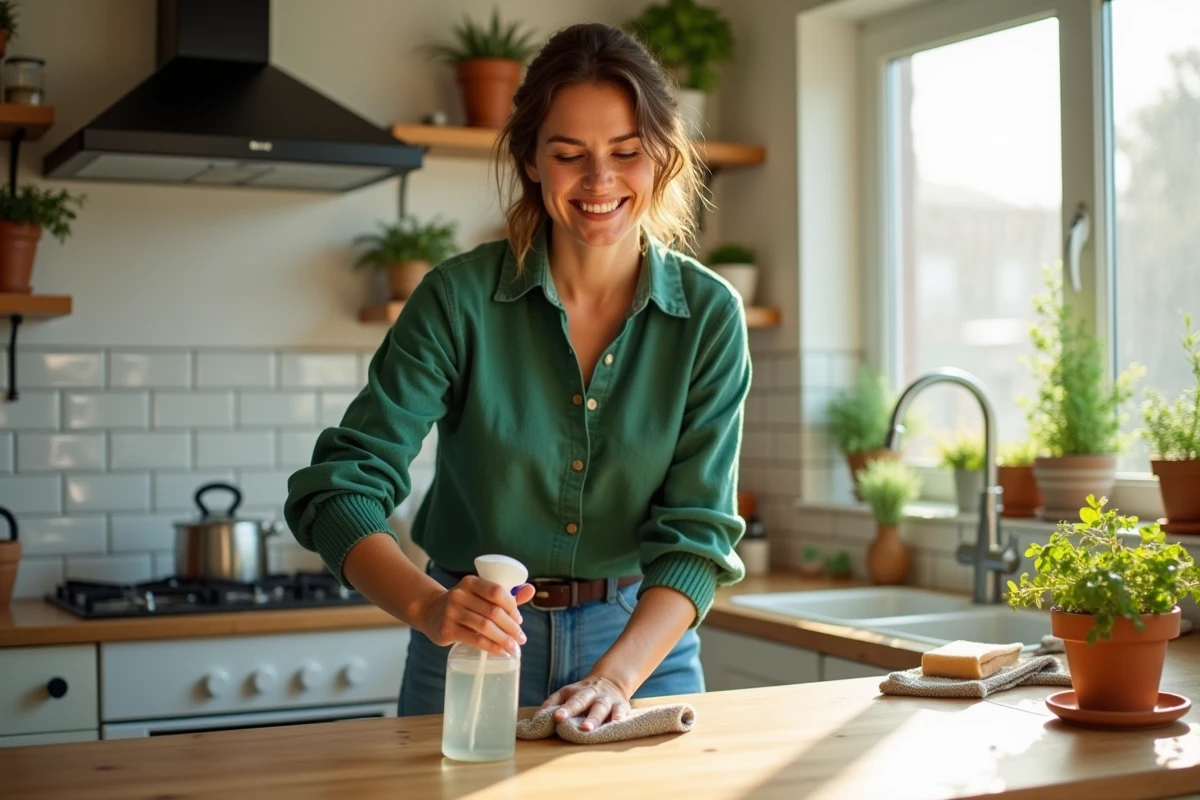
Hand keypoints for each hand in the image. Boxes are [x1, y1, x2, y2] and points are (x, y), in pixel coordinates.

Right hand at [416, 576, 535, 656]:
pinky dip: (492, 646)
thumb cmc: (464, 603)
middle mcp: (459, 595)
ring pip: (485, 627)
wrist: (431, 612)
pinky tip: (501, 651)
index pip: (497, 592)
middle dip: (511, 627)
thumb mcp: (480, 594)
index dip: (512, 607)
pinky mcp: (447, 630)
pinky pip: (475, 640)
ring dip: (504, 639)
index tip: (519, 620)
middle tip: (521, 638)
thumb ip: (505, 594)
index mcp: (470, 582)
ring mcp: (451, 612)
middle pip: (493, 612)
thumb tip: (531, 590)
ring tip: (514, 647)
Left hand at [541, 675, 631, 731]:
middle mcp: (592, 694)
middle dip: (579, 713)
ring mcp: (607, 700)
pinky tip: (617, 724)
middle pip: (584, 701)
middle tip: (577, 726)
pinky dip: (619, 718)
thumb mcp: (567, 693)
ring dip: (595, 719)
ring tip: (589, 729)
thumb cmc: (583, 694)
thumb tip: (534, 718)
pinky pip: (621, 712)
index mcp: (577, 692)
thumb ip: (552, 703)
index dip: (564, 709)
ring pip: (601, 708)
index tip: (557, 717)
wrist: (611, 681)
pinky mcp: (621, 706)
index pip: (569, 700)